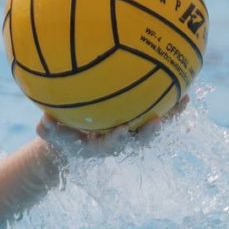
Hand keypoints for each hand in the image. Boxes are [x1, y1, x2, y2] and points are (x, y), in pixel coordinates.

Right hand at [36, 96, 187, 158]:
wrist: (75, 142)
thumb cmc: (62, 135)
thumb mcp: (51, 133)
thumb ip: (48, 129)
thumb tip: (44, 119)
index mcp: (100, 145)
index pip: (110, 144)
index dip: (117, 138)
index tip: (122, 130)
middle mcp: (120, 141)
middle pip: (139, 139)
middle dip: (150, 132)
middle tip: (158, 121)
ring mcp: (131, 131)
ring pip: (153, 124)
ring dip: (170, 114)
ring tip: (184, 99)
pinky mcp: (138, 121)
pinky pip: (155, 109)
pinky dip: (168, 101)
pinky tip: (179, 83)